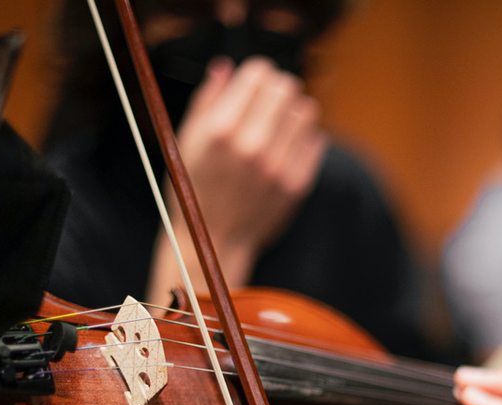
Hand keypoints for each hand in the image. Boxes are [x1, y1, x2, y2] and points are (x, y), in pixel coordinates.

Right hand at [148, 57, 326, 304]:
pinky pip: (315, 140)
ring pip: (306, 111)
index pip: (259, 73)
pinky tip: (287, 144)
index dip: (257, 73)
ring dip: (293, 111)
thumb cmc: (194, 187)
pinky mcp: (297, 184)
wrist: (214, 240)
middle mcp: (252, 146)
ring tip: (279, 123)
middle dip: (277, 88)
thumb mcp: (186, 141)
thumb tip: (226, 67)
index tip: (254, 83)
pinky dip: (303, 137)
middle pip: (286, 87)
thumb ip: (207, 101)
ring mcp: (277, 167)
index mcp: (220, 130)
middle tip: (268, 101)